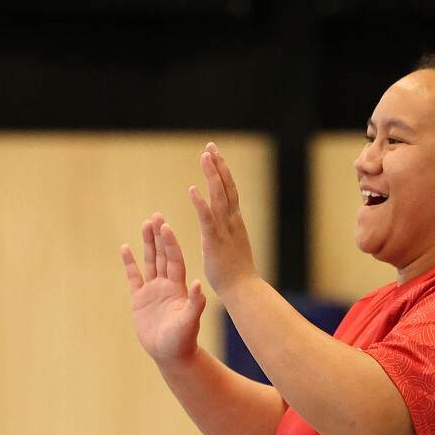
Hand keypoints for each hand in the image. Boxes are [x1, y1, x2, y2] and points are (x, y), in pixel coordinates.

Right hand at [121, 213, 206, 363]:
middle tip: (156, 216)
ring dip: (147, 244)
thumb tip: (198, 285)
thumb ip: (194, 303)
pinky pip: (133, 277)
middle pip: (162, 255)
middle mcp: (166, 285)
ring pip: (149, 262)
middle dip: (159, 237)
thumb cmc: (183, 341)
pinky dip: (129, 263)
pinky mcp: (139, 299)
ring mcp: (152, 291)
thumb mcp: (190, 321)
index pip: (174, 260)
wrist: (171, 356)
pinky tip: (125, 248)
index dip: (170, 244)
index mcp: (179, 288)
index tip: (166, 227)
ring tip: (145, 223)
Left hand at [189, 143, 257, 296]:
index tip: (216, 155)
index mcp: (236, 222)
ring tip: (204, 156)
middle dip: (218, 165)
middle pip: (226, 187)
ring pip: (219, 196)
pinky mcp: (214, 241)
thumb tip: (227, 225)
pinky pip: (207, 218)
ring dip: (212, 175)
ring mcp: (224, 230)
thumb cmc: (237, 273)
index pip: (230, 191)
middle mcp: (232, 221)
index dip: (223, 172)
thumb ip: (229, 232)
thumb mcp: (234, 245)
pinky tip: (192, 188)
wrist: (243, 289)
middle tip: (210, 146)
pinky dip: (200, 203)